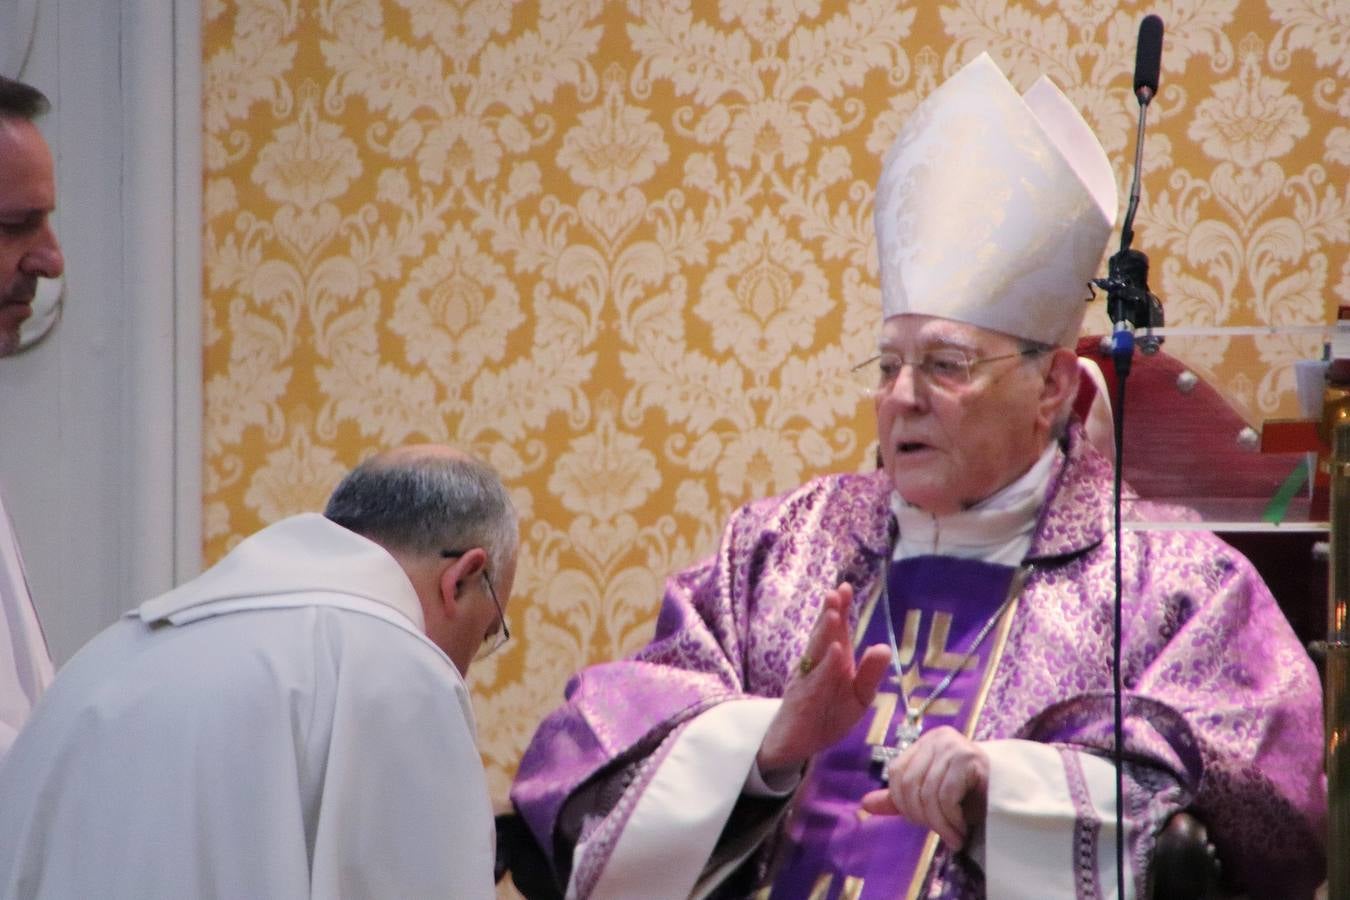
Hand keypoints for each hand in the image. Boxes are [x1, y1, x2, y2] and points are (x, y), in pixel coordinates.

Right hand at [756, 583, 891, 773]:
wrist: (795, 744)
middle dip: (829, 614)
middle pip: (823, 636)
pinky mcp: (802, 701)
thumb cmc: (827, 715)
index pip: (836, 631)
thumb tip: (884, 647)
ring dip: (824, 633)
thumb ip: (870, 674)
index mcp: (832, 661)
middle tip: (836, 593)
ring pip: (815, 654)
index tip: (845, 587)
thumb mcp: (857, 696)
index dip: (839, 609)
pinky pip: (815, 681)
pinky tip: (835, 652)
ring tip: (833, 614)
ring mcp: (806, 681)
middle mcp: (815, 665)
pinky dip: (825, 667)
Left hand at [860, 726, 988, 850]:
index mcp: (924, 743)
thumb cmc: (972, 795)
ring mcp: (953, 745)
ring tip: (953, 838)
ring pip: (927, 792)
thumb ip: (900, 799)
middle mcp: (937, 738)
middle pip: (908, 783)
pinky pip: (946, 795)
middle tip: (940, 833)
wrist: (1013, 793)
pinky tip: (961, 829)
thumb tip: (864, 805)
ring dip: (939, 824)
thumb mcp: (931, 796)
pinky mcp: (968, 758)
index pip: (896, 772)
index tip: (922, 823)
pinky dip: (951, 819)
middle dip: (921, 816)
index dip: (903, 803)